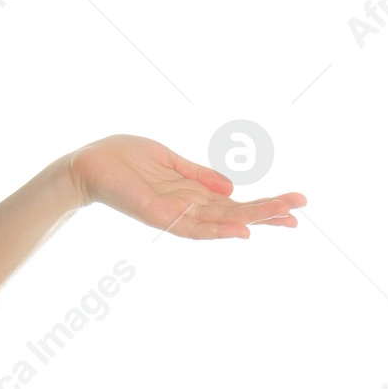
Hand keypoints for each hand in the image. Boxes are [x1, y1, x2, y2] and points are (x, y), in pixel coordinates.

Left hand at [64, 134, 306, 239]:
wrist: (87, 163)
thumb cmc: (123, 158)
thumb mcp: (168, 161)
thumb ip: (198, 175)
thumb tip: (232, 187)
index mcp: (192, 193)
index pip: (235, 203)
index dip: (263, 205)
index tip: (295, 204)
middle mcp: (188, 207)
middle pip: (235, 214)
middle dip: (268, 214)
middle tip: (300, 214)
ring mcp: (175, 214)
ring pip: (221, 222)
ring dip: (252, 221)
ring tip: (285, 219)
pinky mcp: (159, 215)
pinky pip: (192, 227)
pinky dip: (217, 229)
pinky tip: (242, 230)